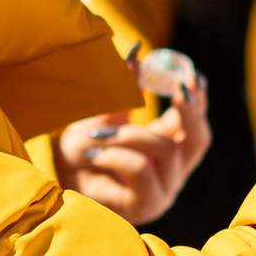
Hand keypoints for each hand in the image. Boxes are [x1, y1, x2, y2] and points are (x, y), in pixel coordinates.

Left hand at [53, 80, 210, 223]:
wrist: (57, 182)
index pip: (195, 123)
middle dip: (190, 112)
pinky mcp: (146, 205)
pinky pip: (142, 171)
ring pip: (167, 152)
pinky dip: (118, 156)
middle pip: (198, 140)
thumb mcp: (104, 114)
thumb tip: (137, 50)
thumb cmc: (82, 150)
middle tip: (177, 87)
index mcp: (169, 148)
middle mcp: (172, 170)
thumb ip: (125, 90)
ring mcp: (163, 190)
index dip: (198, 100)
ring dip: (133, 135)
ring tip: (102, 135)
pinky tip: (96, 154)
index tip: (191, 74)